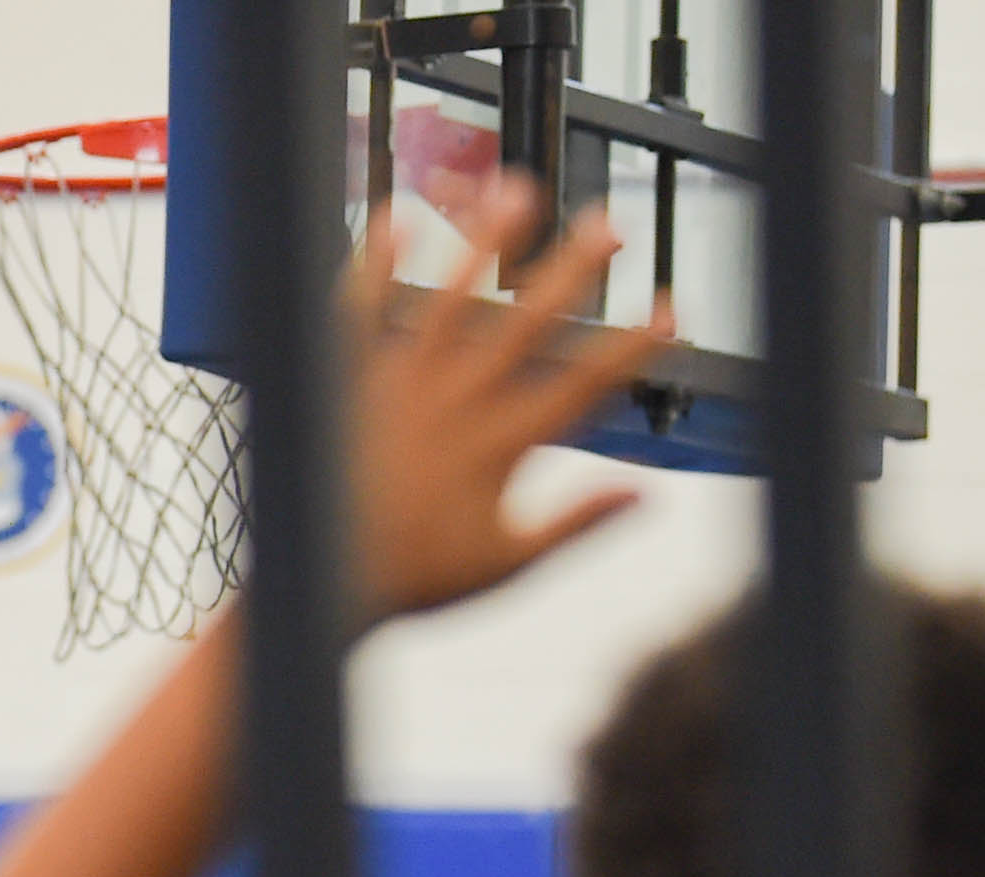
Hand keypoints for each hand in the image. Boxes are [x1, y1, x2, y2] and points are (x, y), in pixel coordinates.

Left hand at [347, 177, 669, 625]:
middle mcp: (452, 403)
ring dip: (486, 241)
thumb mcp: (504, 565)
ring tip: (517, 189)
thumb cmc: (410, 579)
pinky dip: (375, 263)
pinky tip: (395, 215)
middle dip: (573, 271)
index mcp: (497, 446)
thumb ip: (576, 526)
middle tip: (609, 225)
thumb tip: (645, 495)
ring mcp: (397, 383)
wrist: (315, 578)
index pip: (581, 386)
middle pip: (525, 324)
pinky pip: (360, 310)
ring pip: (450, 297)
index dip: (630, 347)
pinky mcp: (348, 378)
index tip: (668, 310)